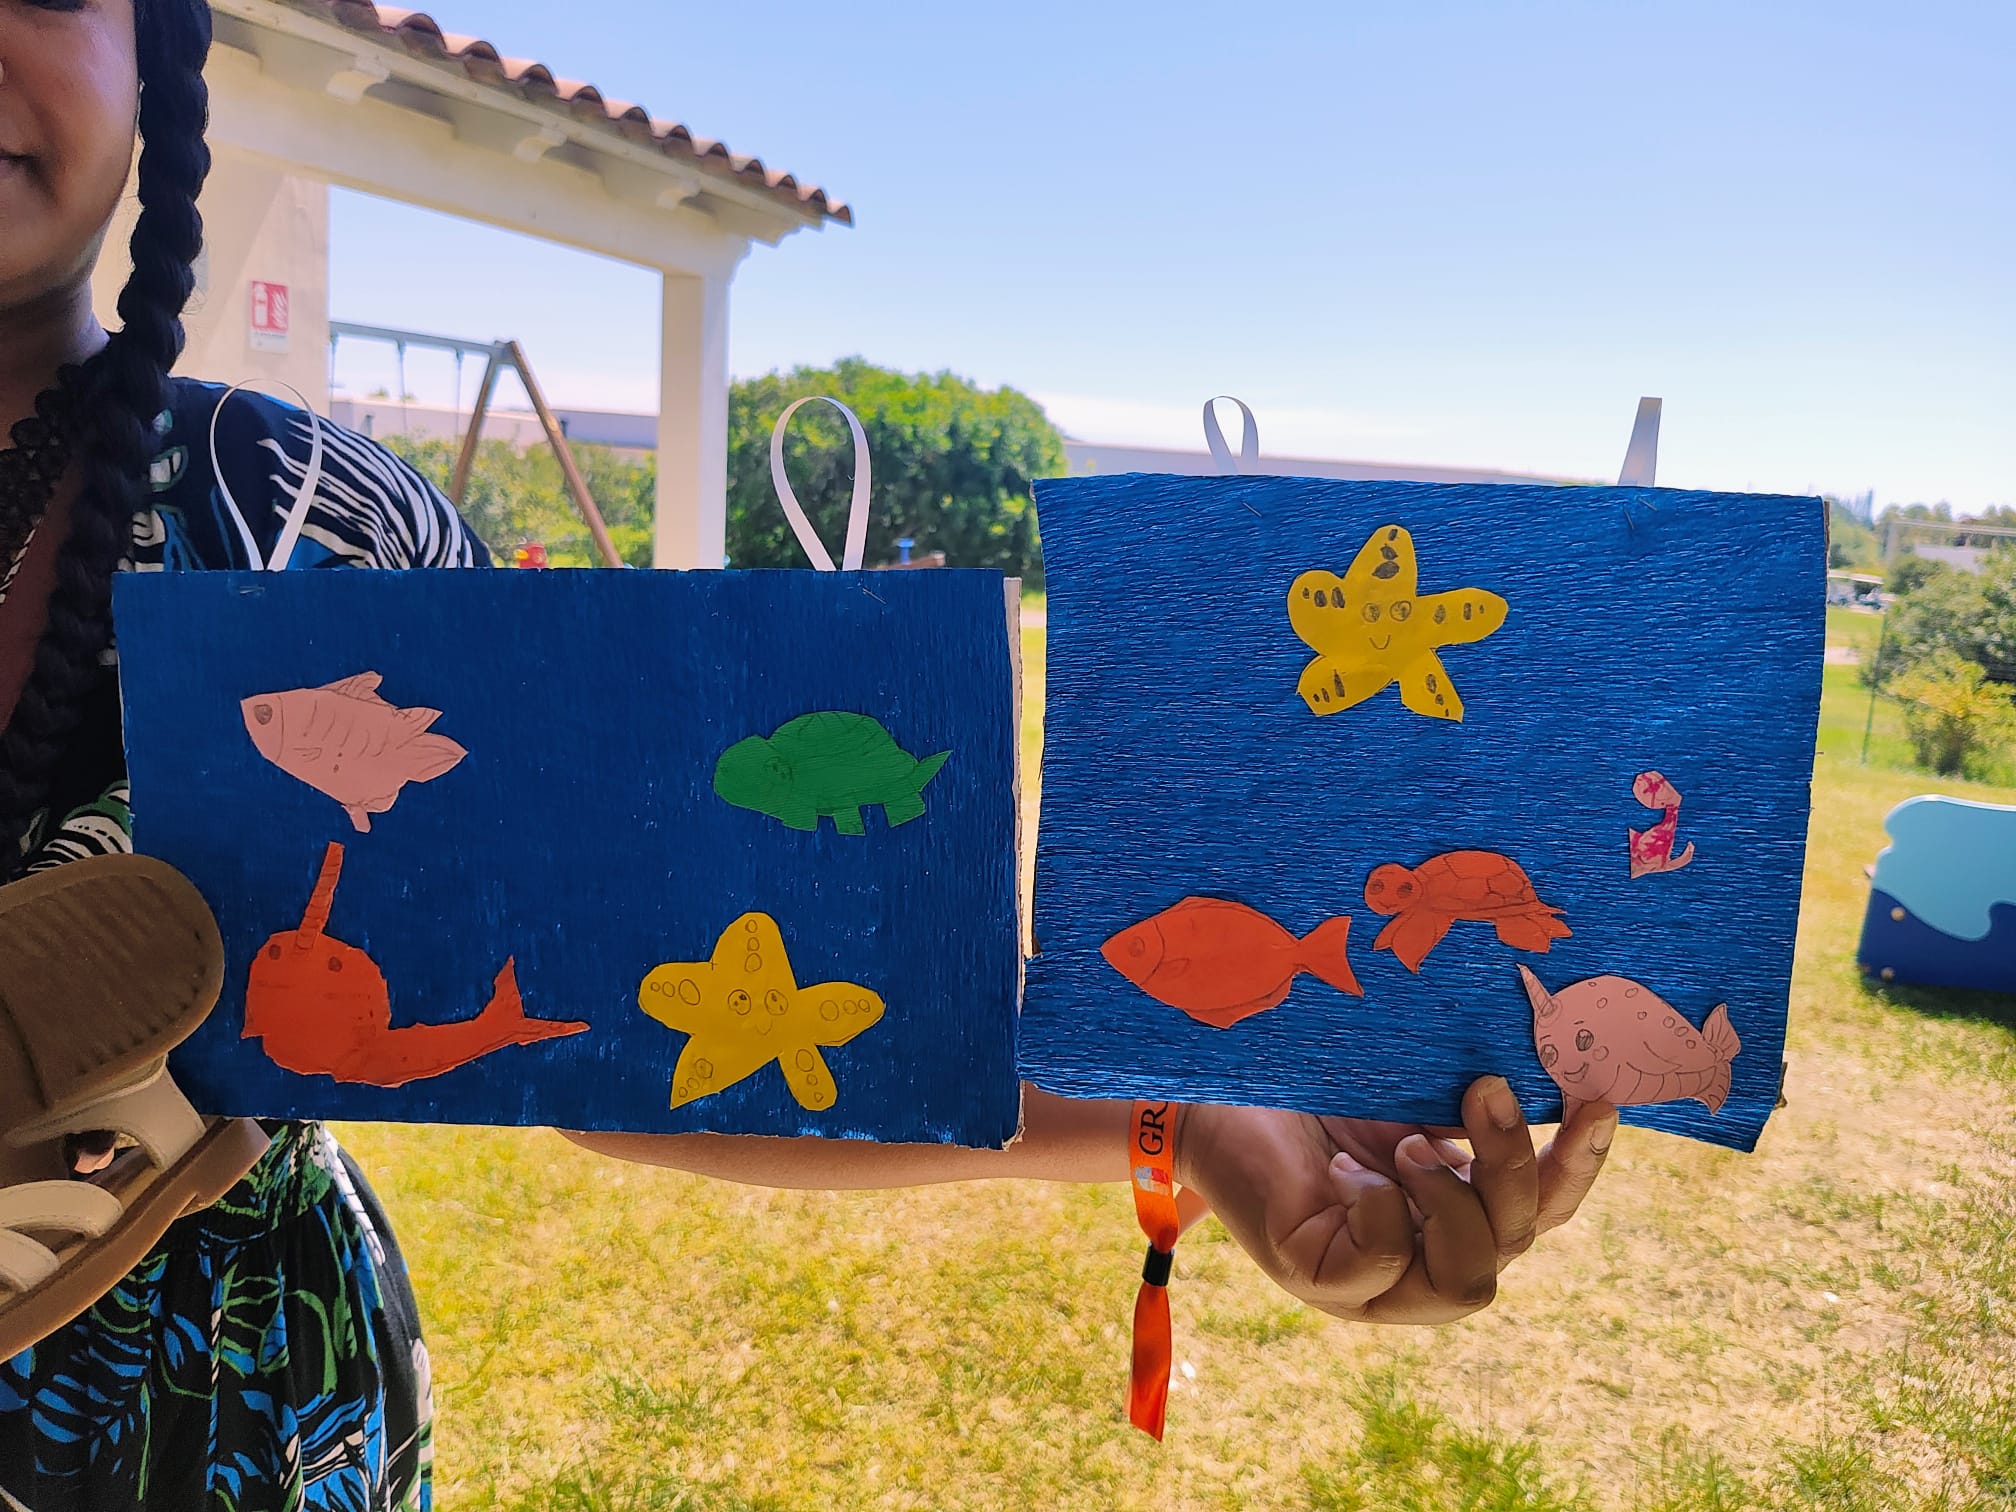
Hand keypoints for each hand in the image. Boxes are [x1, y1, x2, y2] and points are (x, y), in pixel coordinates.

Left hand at [1173, 1077, 1615, 1323]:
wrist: (1218, 1094)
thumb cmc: (1316, 1089)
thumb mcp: (1411, 1093)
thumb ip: (1476, 1100)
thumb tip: (1555, 1061)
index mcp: (1459, 1216)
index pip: (1545, 1211)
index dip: (1579, 1165)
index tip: (1599, 1099)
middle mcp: (1424, 1263)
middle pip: (1513, 1246)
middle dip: (1508, 1168)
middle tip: (1482, 1090)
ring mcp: (1372, 1287)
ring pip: (1465, 1282)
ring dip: (1449, 1201)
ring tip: (1403, 1144)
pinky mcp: (1319, 1280)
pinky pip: (1381, 1267)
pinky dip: (1378, 1209)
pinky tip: (1344, 1168)